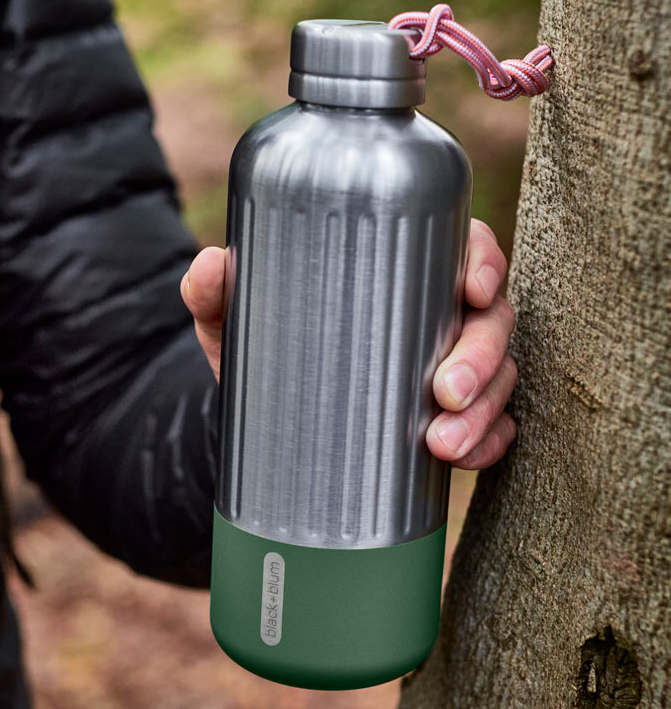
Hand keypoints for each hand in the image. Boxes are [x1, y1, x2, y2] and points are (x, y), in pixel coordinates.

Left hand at [181, 219, 515, 469]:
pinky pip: (492, 426)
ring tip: (441, 443)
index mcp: (401, 272)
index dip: (484, 262)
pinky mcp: (452, 414)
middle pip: (490, 319)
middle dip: (480, 356)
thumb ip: (215, 290)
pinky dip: (487, 443)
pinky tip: (465, 459)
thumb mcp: (237, 318)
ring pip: (498, 376)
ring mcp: (452, 365)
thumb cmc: (264, 345)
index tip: (474, 288)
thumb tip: (210, 265)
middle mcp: (437, 314)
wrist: (265, 413)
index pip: (462, 249)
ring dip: (484, 411)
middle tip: (445, 392)